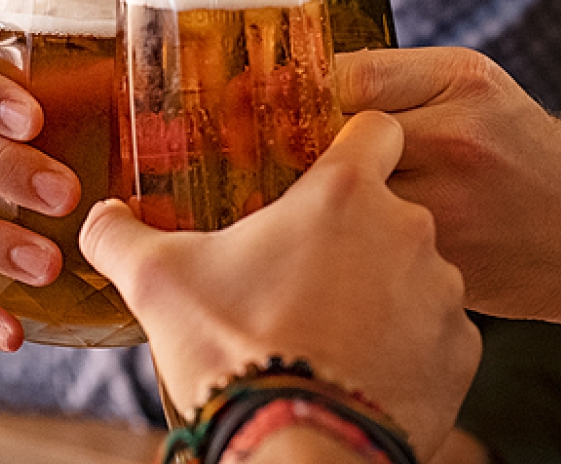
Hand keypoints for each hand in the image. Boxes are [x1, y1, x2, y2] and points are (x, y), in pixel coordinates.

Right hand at [81, 111, 479, 462]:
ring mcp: (442, 292)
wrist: (297, 453)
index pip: (375, 128)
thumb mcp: (161, 282)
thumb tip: (99, 217)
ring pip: (417, 268)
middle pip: (390, 206)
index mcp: (344, 193)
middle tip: (309, 269)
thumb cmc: (233, 353)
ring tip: (334, 325)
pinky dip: (410, 343)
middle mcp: (407, 228)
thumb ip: (123, 235)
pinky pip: (438, 330)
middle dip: (358, 231)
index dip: (354, 141)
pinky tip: (365, 366)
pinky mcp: (461, 352)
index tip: (329, 167)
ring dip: (385, 287)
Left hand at [336, 47, 560, 341]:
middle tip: (320, 158)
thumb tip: (315, 84)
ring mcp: (448, 207)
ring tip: (345, 200)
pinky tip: (372, 237)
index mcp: (460, 83)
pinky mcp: (440, 263)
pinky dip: (360, 241)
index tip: (309, 108)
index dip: (318, 94)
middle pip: (342, 138)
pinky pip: (370, 244)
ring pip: (348, 198)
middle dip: (321, 150)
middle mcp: (454, 139)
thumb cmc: (525, 151)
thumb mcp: (476, 86)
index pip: (347, 77)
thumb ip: (400, 78)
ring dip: (336, 200)